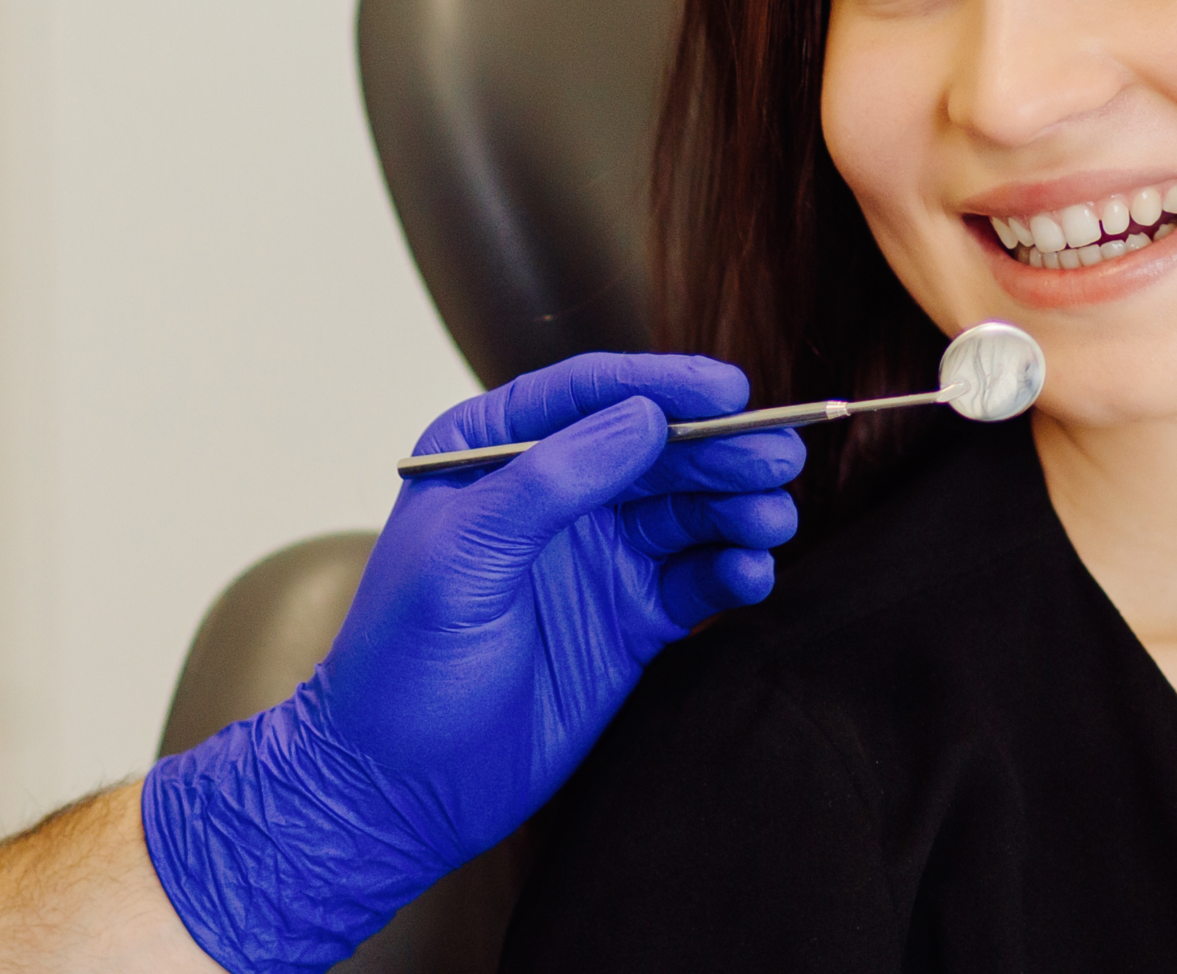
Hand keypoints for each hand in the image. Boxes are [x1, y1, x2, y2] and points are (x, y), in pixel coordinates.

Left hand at [141, 353, 803, 973]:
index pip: (590, 395)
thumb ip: (551, 481)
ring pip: (687, 510)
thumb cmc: (401, 668)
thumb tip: (642, 418)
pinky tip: (749, 574)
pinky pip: (695, 579)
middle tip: (778, 459)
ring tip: (772, 520)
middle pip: (656, 448)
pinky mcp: (630, 619)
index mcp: (493, 454)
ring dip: (736, 508)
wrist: (399, 790)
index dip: (664, 385)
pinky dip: (730, 570)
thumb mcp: (463, 558)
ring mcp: (596, 557)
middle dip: (720, 450)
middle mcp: (553, 493)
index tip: (729, 392)